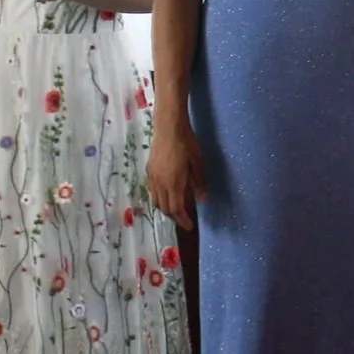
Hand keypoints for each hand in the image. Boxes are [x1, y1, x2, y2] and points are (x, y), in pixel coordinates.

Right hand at [146, 110, 206, 230]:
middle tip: (185, 218)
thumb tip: (203, 200)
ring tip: (176, 208)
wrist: (168, 126)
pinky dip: (160, 198)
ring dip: (166, 208)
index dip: (183, 220)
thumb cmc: (187, 143)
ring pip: (156, 200)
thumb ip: (199, 182)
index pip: (176, 209)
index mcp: (173, 183)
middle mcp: (160, 183)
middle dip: (175, 216)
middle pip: (165, 208)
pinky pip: (153, 191)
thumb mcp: (198, 163)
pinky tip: (167, 193)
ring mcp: (152, 177)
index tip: (190, 226)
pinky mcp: (149, 170)